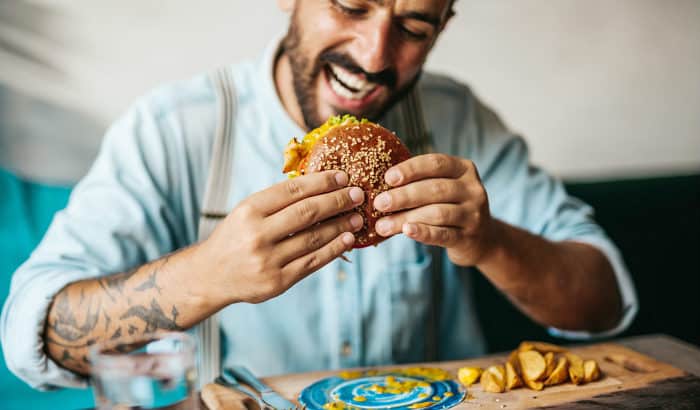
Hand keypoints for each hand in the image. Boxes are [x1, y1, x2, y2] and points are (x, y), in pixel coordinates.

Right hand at [198, 170, 363, 303]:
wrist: (210, 275)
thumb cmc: (235, 237)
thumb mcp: (246, 212)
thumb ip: (277, 202)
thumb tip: (321, 186)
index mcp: (249, 210)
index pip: (293, 191)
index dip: (322, 182)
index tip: (343, 177)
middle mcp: (257, 234)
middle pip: (307, 213)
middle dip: (337, 201)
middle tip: (358, 195)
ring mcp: (267, 260)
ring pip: (314, 238)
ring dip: (341, 226)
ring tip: (357, 217)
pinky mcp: (277, 282)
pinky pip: (312, 262)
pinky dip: (333, 249)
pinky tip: (347, 239)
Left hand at [372, 154, 493, 266]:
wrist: (481, 239)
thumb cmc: (450, 207)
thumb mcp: (442, 189)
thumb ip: (420, 183)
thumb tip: (379, 186)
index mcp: (463, 169)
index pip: (435, 163)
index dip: (411, 169)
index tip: (388, 178)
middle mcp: (472, 189)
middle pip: (435, 189)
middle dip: (403, 196)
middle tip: (379, 203)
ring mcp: (473, 214)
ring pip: (437, 213)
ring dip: (405, 218)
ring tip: (382, 225)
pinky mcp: (469, 238)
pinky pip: (442, 234)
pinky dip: (423, 232)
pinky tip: (406, 231)